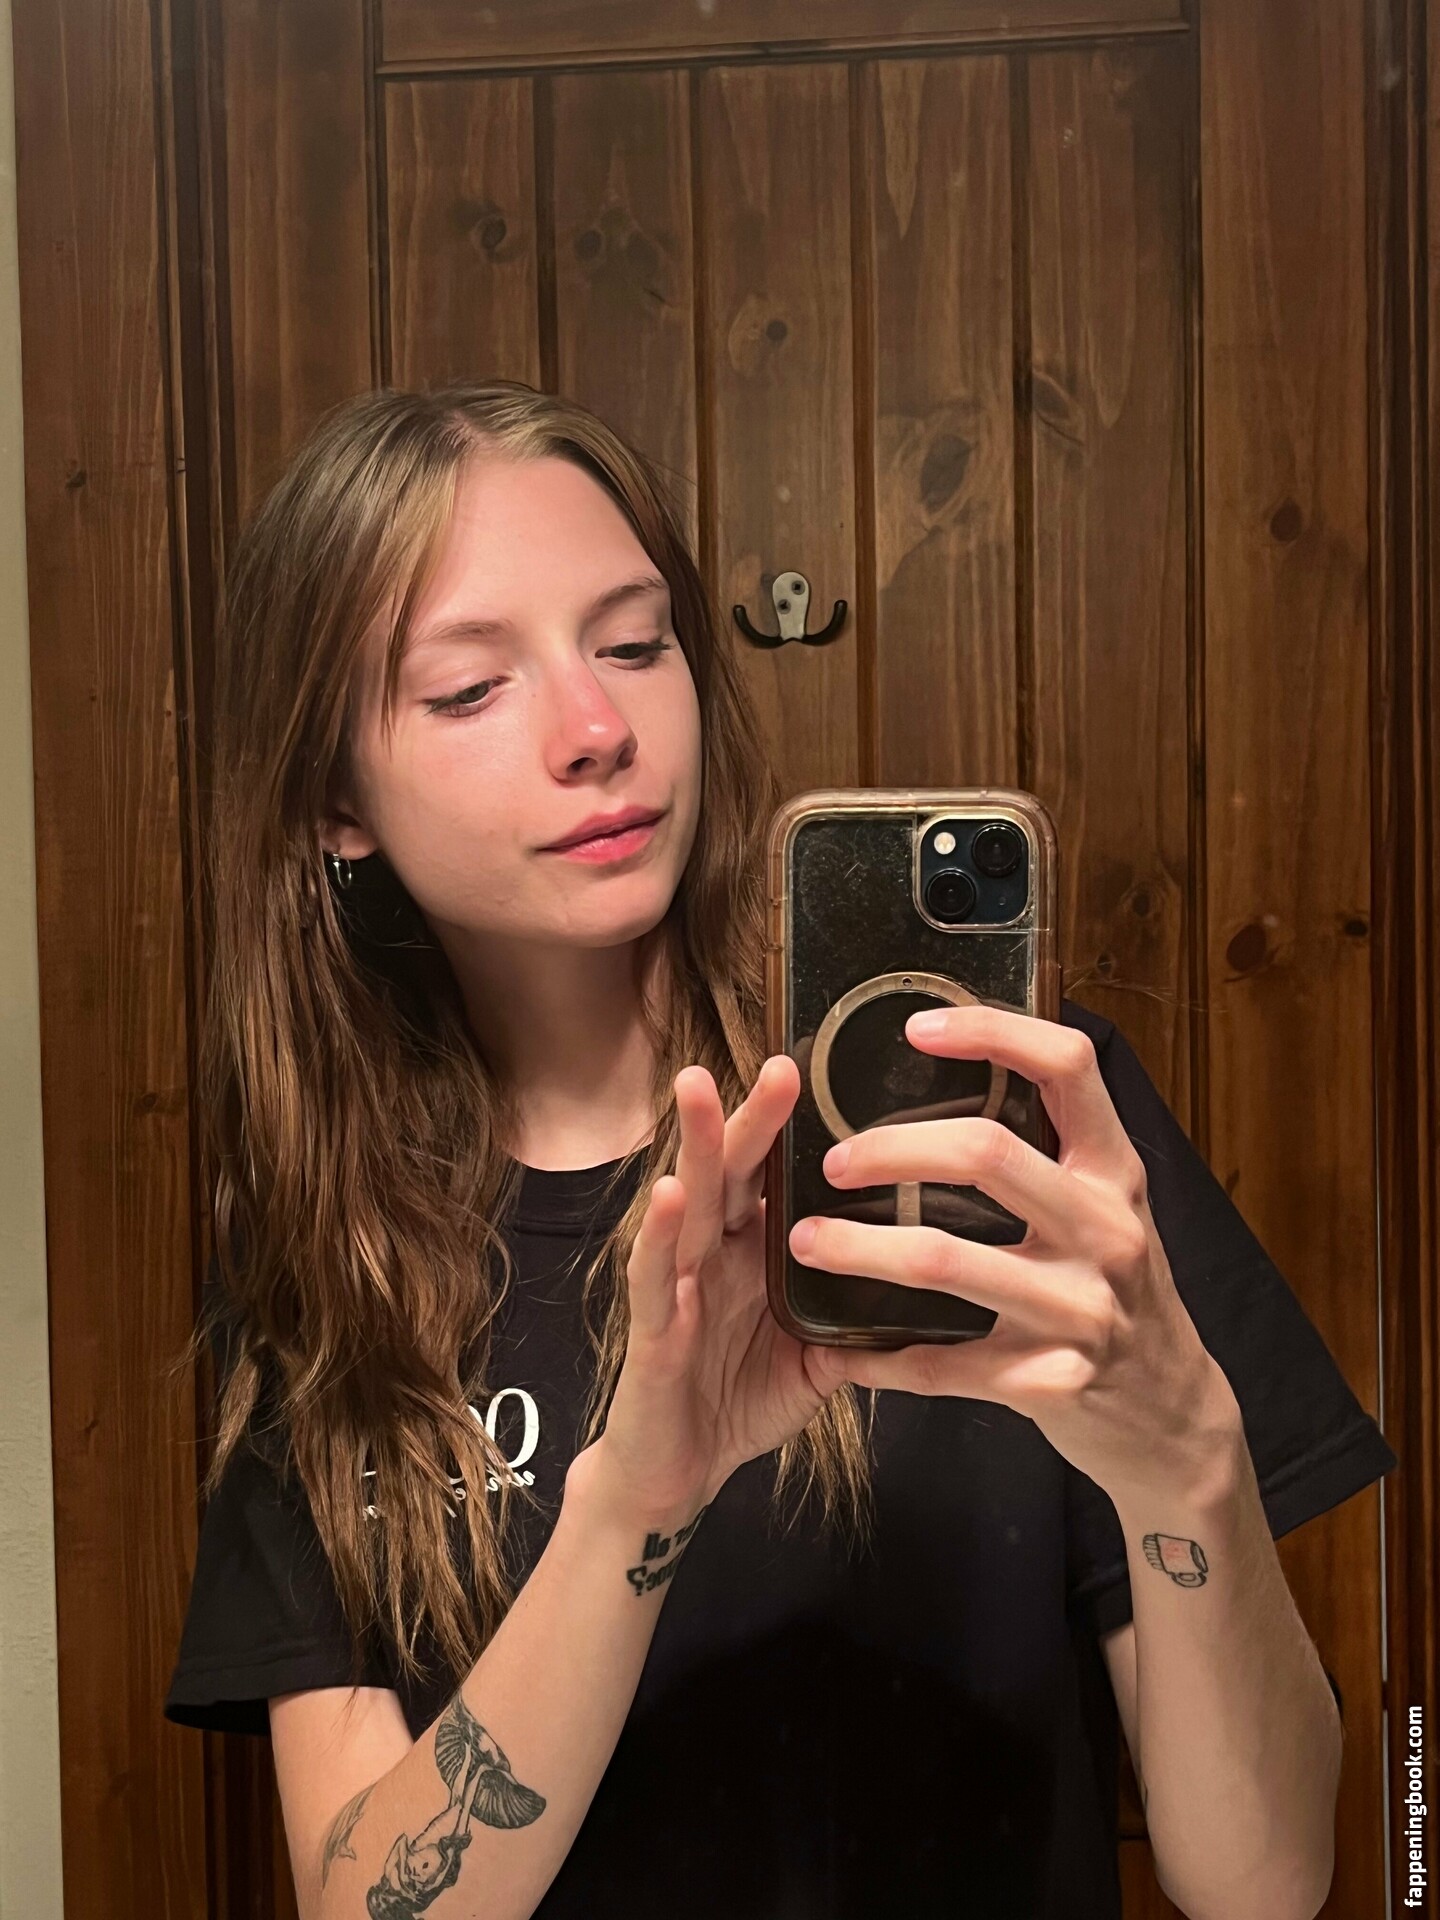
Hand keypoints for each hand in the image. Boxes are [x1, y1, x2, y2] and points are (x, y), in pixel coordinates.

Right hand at [579, 1052, 837, 1523]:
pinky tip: (669, 1195)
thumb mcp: (819, 1360)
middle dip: (753, 1115)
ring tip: (700, 1086)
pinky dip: (661, 1234)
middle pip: (734, 1170)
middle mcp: (716, 1253)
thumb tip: (949, 1302)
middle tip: (783, 1062)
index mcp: (755, 1252)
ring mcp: (679, 1283)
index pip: (777, 1176)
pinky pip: (656, 1275)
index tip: (834, 1075)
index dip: (798, 1129)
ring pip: (688, 1202)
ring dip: (693, 1144)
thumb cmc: (739, 1403)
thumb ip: (865, 1322)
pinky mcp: (652, 1328)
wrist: (677, 1475)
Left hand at [797, 1005, 1240, 1506]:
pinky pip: (943, 1364)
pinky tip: (841, 1350)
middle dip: (891, 1149)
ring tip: (804, 1241)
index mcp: (1114, 1170)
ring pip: (947, 1259)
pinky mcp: (1052, 1381)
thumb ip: (1050, 1152)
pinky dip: (881, 1357)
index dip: (994, 1031)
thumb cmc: (1116, 1292)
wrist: (1171, 1417)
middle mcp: (1107, 1228)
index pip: (1068, 1065)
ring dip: (860, 1250)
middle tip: (833, 1161)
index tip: (917, 1027)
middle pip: (987, 1153)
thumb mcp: (1107, 1208)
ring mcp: (1082, 1308)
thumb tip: (953, 1072)